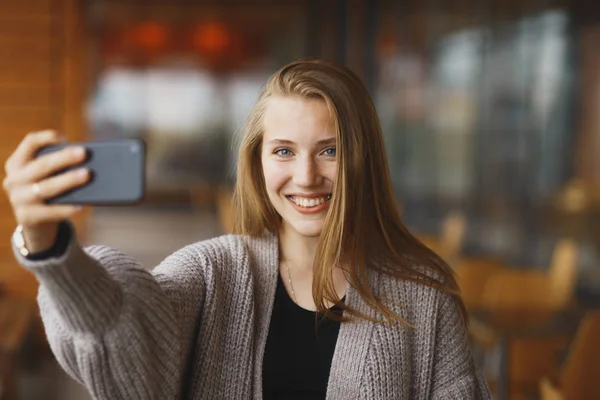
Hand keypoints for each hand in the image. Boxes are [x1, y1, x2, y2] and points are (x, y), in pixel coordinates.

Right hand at [2, 130, 90, 252]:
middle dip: (63, 158)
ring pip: (45, 188)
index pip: (30, 143)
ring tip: (87, 175)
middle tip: (84, 152)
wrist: (34, 220)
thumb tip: (87, 160)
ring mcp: (18, 199)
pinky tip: (80, 206)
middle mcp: (14, 179)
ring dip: (67, 180)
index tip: (65, 138)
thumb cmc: (47, 189)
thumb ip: (59, 166)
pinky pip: (48, 212)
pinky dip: (65, 208)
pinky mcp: (26, 217)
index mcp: (17, 163)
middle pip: (41, 165)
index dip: (47, 138)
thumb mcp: (46, 175)